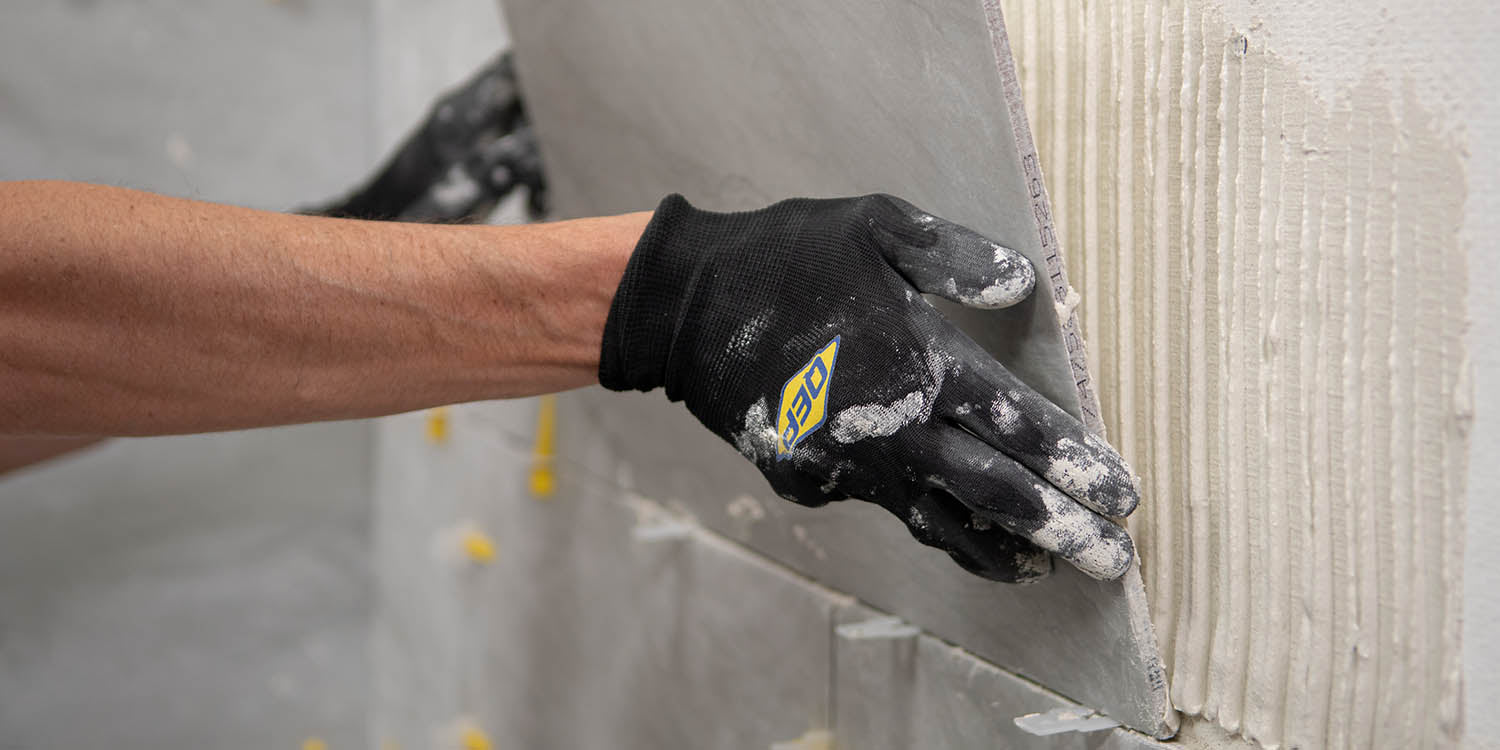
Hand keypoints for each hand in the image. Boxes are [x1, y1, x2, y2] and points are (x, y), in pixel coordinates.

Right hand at [599, 194, 1138, 581]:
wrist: (686, 308)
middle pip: (996, 495)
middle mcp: (892, 429)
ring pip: (940, 522)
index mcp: (919, 365)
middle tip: (1115, 563)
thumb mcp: (875, 226)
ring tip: (1044, 568)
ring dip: (999, 547)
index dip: (1077, 464)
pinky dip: (928, 520)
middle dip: (1062, 531)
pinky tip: (955, 526)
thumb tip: (1020, 284)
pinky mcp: (811, 481)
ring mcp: (849, 466)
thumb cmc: (788, 258)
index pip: (1019, 427)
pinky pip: (883, 505)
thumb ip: (953, 256)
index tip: (1123, 496)